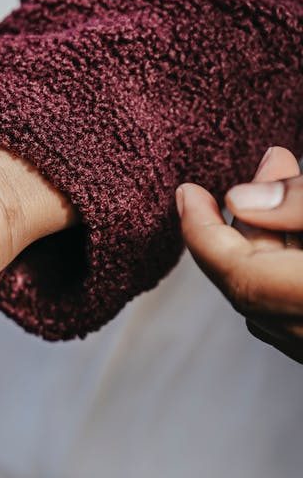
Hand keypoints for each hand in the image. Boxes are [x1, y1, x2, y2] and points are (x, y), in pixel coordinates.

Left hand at [179, 147, 302, 363]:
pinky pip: (298, 311)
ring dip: (273, 245)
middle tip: (271, 165)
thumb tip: (238, 200)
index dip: (202, 229)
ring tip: (291, 189)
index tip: (187, 192)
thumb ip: (302, 205)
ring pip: (277, 300)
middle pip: (255, 285)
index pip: (235, 272)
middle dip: (250, 222)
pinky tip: (302, 235)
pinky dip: (291, 270)